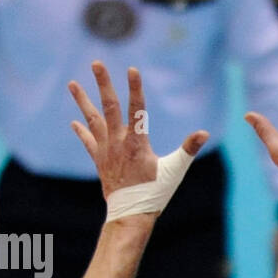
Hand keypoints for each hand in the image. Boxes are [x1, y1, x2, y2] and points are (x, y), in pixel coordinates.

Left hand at [69, 61, 207, 198]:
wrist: (130, 214)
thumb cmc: (156, 193)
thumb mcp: (175, 170)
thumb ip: (189, 149)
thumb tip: (204, 133)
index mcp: (137, 143)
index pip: (137, 110)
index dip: (135, 89)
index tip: (132, 69)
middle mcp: (118, 143)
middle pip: (110, 107)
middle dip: (103, 84)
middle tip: (96, 63)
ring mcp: (106, 151)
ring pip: (93, 120)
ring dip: (82, 101)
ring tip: (72, 83)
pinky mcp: (100, 161)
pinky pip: (89, 142)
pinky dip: (82, 131)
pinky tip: (74, 121)